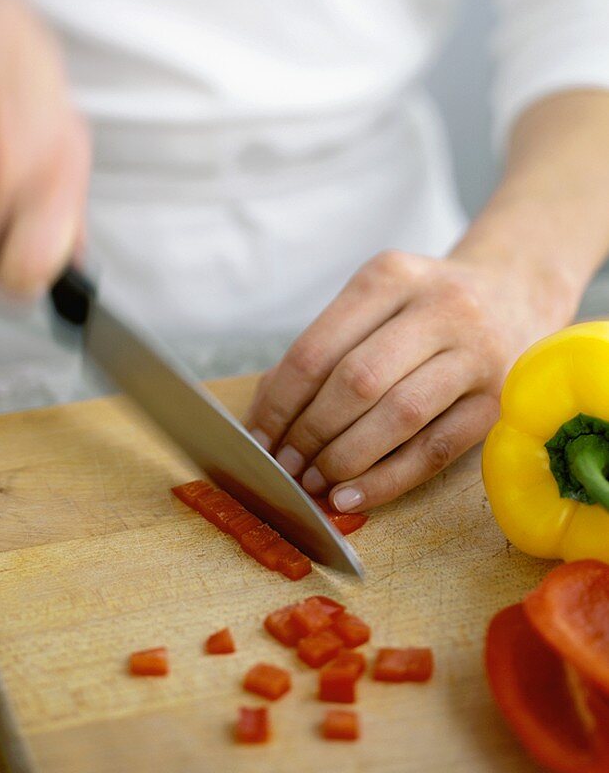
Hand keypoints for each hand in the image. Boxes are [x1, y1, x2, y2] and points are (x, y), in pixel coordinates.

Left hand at [246, 247, 576, 511]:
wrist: (517, 291)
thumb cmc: (422, 309)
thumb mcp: (372, 305)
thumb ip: (319, 353)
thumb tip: (262, 422)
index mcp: (390, 277)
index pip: (317, 350)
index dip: (278, 404)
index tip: (256, 440)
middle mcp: (439, 308)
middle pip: (356, 382)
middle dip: (308, 434)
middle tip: (283, 468)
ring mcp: (475, 355)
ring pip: (397, 415)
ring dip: (344, 459)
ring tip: (312, 483)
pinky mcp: (498, 401)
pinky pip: (434, 451)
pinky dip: (386, 480)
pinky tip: (351, 496)